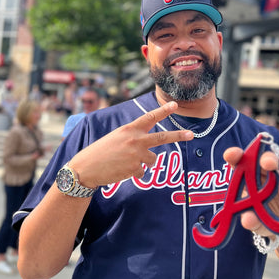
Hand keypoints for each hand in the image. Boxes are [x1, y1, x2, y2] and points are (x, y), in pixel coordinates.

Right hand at [69, 101, 193, 186]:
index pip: (149, 117)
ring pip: (152, 159)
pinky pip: (142, 172)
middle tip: (191, 135)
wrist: (86, 168)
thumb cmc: (99, 152)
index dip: (163, 110)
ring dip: (143, 162)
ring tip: (126, 162)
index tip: (175, 104)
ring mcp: (136, 154)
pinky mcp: (135, 168)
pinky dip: (134, 173)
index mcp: (129, 129)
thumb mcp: (115, 137)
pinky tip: (122, 171)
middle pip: (162, 137)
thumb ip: (132, 136)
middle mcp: (135, 139)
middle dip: (178, 136)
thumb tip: (147, 143)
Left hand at [222, 145, 278, 237]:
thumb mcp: (254, 221)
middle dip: (268, 159)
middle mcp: (266, 175)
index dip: (235, 156)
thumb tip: (248, 220)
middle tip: (268, 163)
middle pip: (267, 160)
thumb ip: (250, 220)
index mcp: (248, 177)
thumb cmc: (261, 218)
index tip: (231, 155)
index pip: (241, 162)